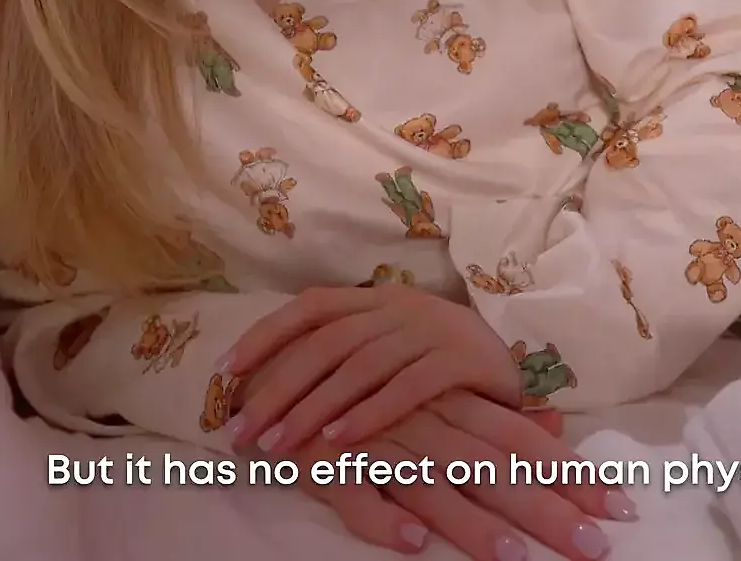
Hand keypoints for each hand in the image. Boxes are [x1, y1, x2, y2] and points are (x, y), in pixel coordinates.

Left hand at [221, 284, 522, 454]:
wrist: (516, 365)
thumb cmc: (441, 365)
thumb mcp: (391, 348)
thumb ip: (346, 356)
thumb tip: (274, 385)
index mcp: (378, 297)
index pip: (311, 306)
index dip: (265, 333)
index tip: (224, 371)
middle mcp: (401, 306)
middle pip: (327, 342)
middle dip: (279, 386)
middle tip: (244, 429)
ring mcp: (433, 329)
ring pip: (360, 365)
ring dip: (314, 406)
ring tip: (279, 443)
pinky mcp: (463, 359)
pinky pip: (408, 387)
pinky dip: (370, 413)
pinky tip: (339, 440)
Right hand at [294, 391, 634, 560]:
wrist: (273, 369)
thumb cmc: (362, 388)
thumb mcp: (430, 394)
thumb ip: (489, 414)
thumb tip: (553, 423)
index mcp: (453, 403)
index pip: (525, 441)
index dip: (572, 474)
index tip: (620, 507)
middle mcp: (424, 421)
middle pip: (494, 468)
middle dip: (547, 507)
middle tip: (594, 545)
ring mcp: (375, 444)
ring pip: (432, 485)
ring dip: (471, 524)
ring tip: (512, 558)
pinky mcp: (326, 466)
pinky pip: (356, 496)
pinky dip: (382, 520)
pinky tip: (411, 543)